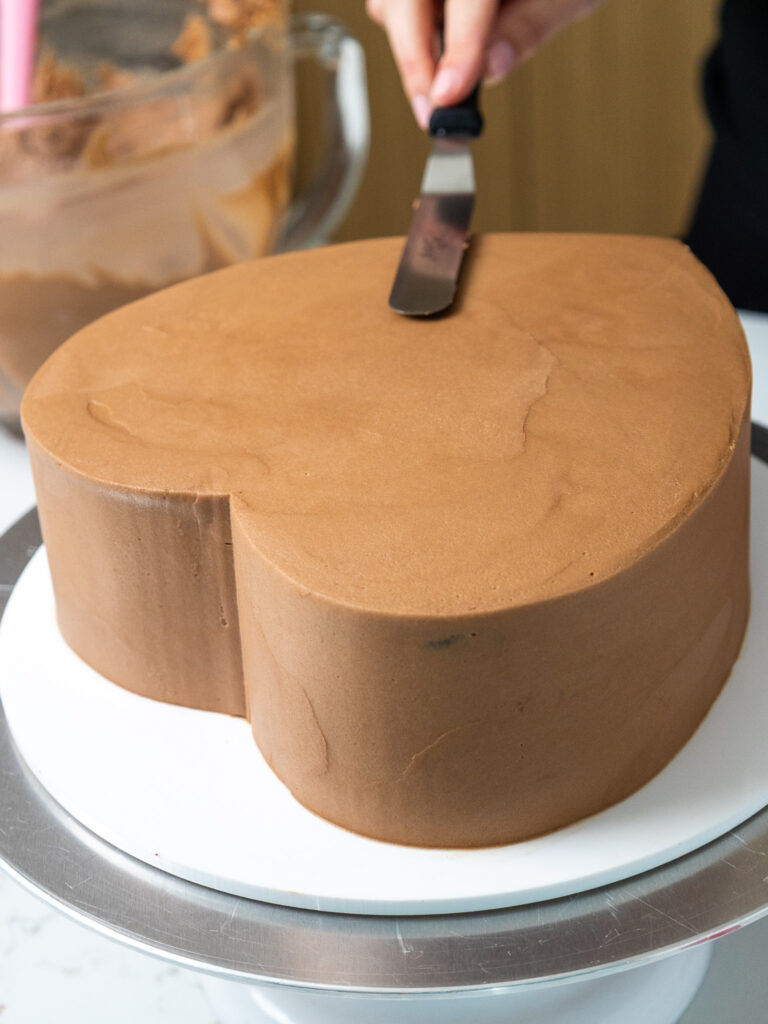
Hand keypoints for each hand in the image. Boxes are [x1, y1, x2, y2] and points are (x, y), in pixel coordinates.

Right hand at [367, 0, 604, 128]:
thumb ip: (528, 27)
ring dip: (410, 49)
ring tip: (444, 83)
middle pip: (405, 2)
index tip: (450, 95)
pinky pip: (389, 5)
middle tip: (434, 110)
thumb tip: (491, 69)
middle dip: (415, 60)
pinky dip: (407, 34)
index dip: (458, 47)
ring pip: (390, 6)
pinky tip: (439, 54)